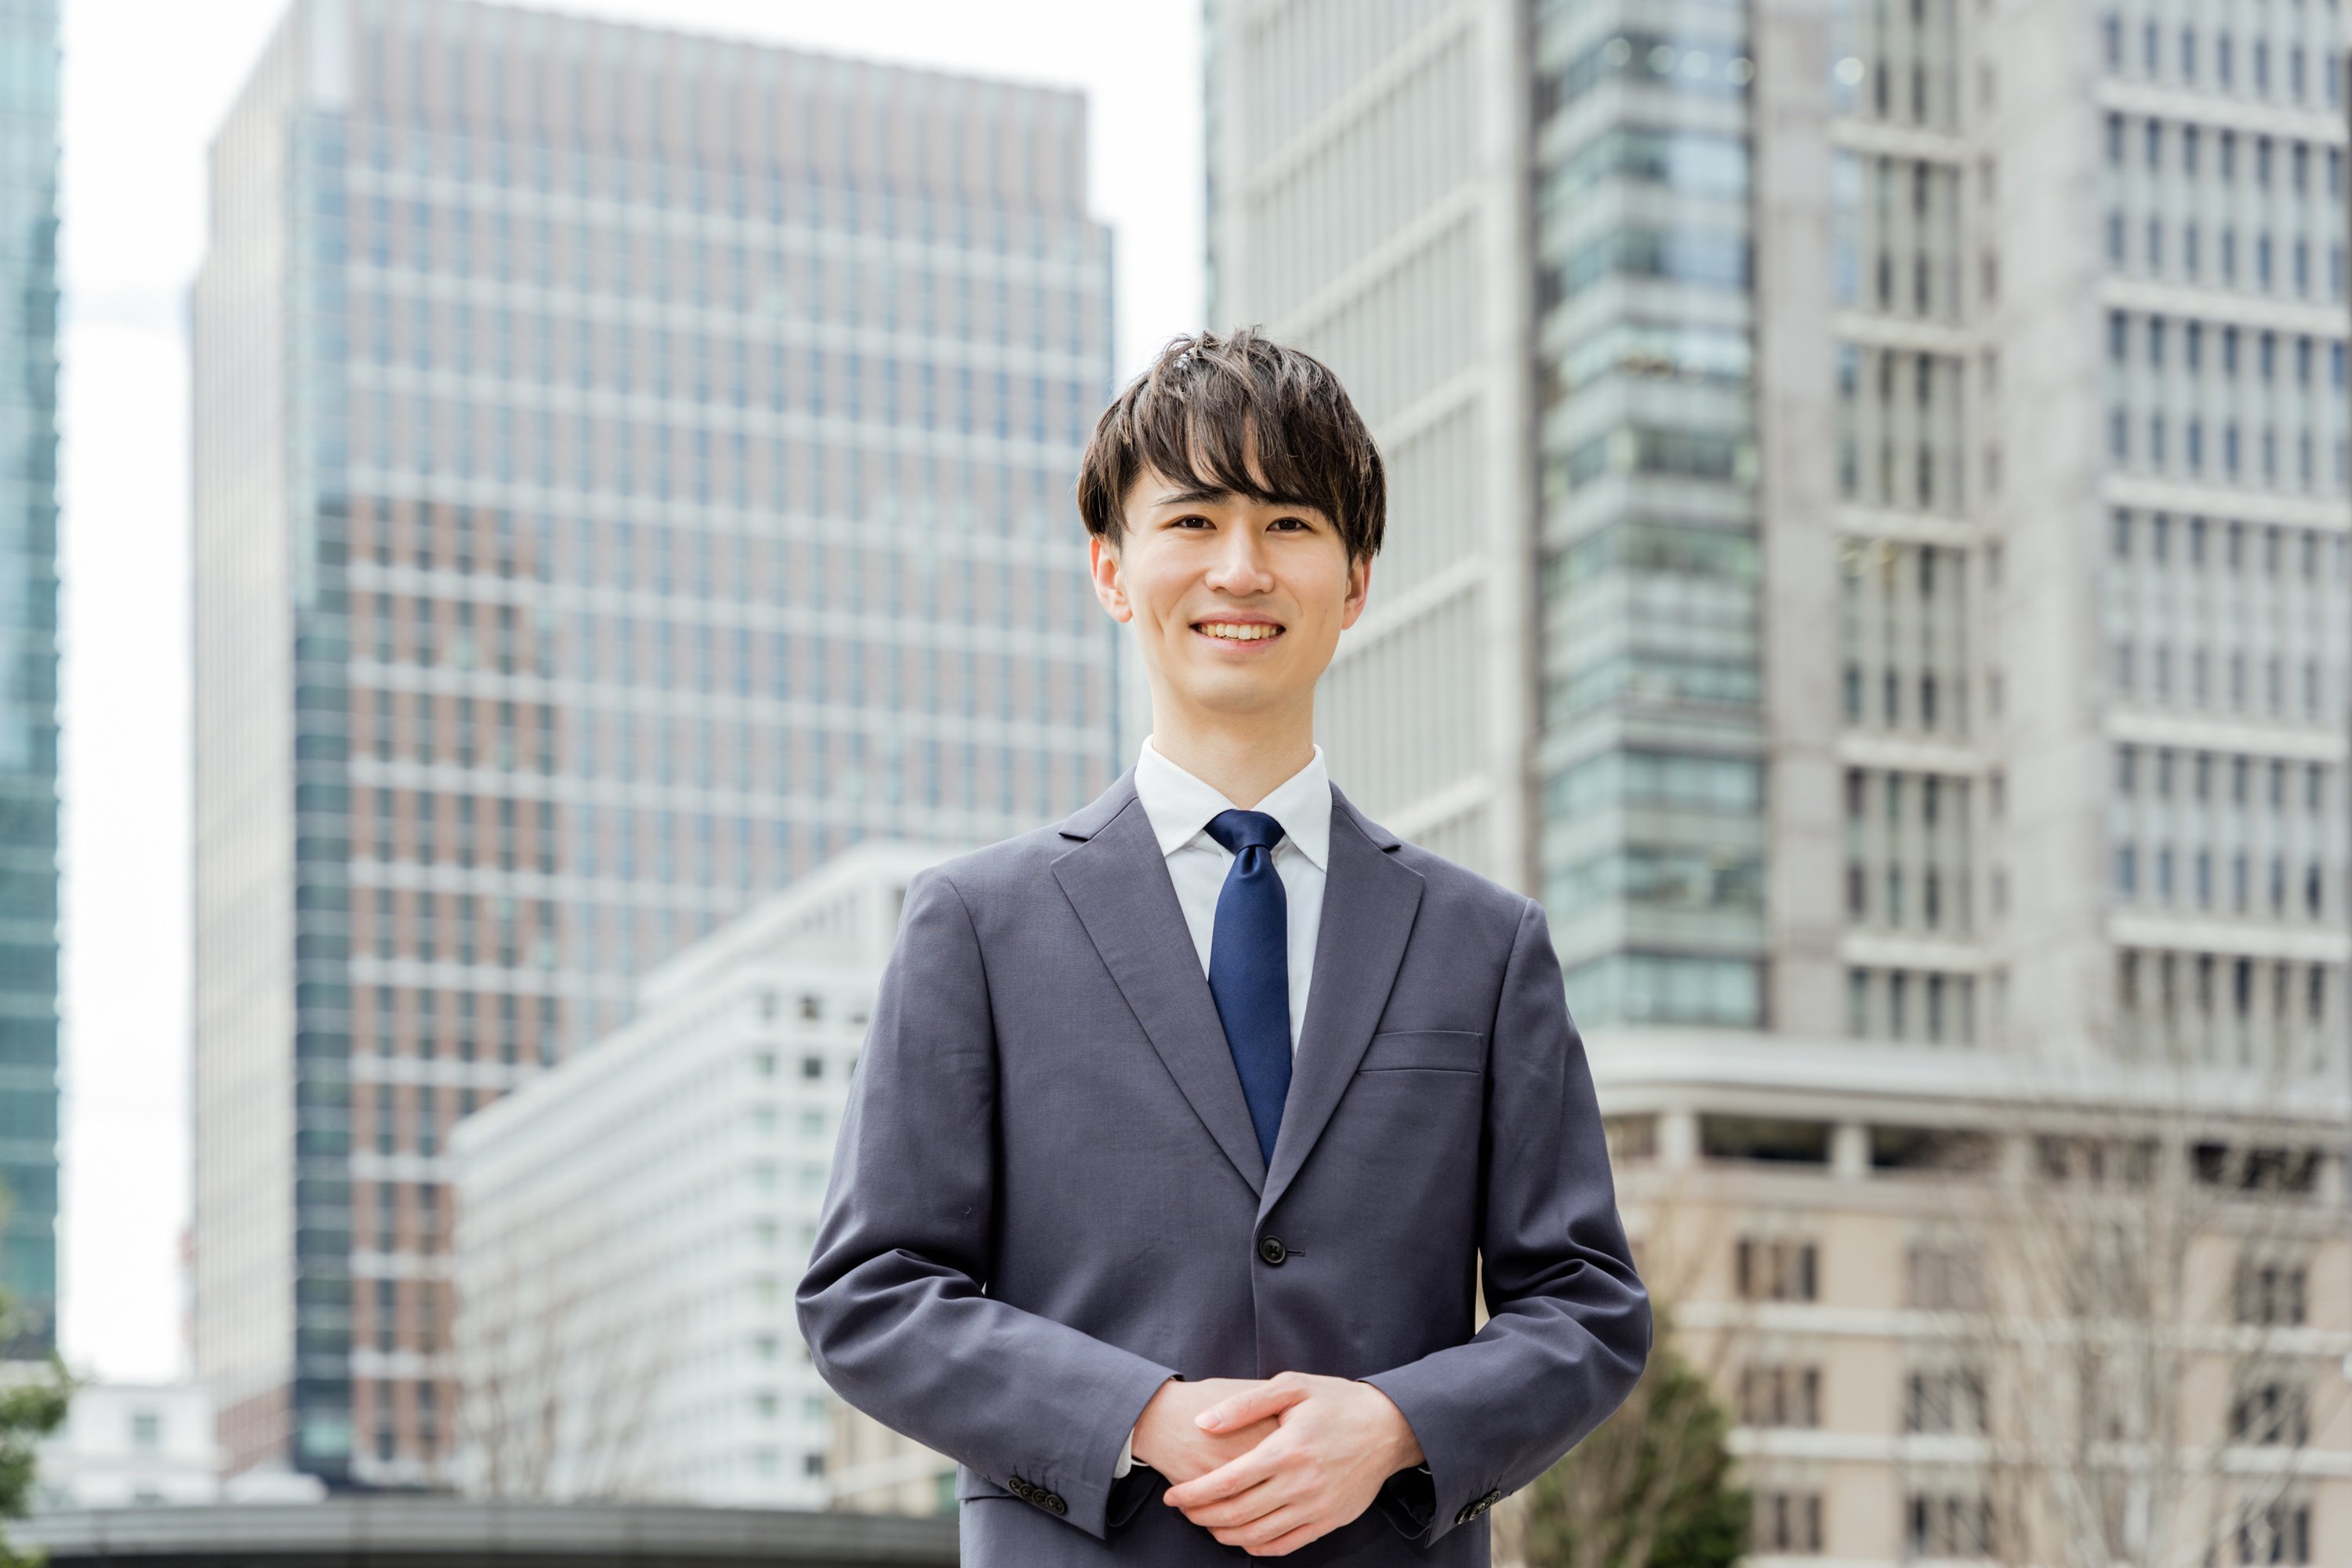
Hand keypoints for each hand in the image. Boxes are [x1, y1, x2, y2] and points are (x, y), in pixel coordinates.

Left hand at [1160, 1372, 1424, 1555]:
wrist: (1389, 1427)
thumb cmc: (1336, 1401)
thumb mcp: (1291, 1387)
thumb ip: (1244, 1404)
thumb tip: (1203, 1422)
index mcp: (1286, 1449)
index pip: (1227, 1482)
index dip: (1193, 1493)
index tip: (1172, 1496)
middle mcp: (1300, 1484)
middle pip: (1237, 1513)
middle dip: (1201, 1516)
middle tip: (1183, 1510)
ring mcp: (1316, 1507)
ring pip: (1257, 1535)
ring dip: (1224, 1534)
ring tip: (1206, 1523)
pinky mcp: (1329, 1521)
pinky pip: (1286, 1545)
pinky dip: (1258, 1547)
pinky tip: (1242, 1537)